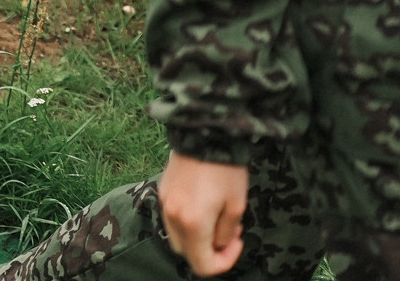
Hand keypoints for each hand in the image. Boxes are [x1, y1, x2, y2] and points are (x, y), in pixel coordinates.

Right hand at [158, 152, 247, 275]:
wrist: (204, 135)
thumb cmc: (225, 171)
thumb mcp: (236, 206)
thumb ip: (226, 234)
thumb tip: (220, 244)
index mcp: (193, 224)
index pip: (202, 264)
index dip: (223, 262)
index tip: (236, 244)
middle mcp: (173, 217)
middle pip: (187, 253)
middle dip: (209, 251)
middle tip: (228, 234)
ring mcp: (165, 203)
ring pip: (178, 237)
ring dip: (198, 237)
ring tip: (217, 218)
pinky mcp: (163, 191)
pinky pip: (172, 219)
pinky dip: (187, 222)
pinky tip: (204, 207)